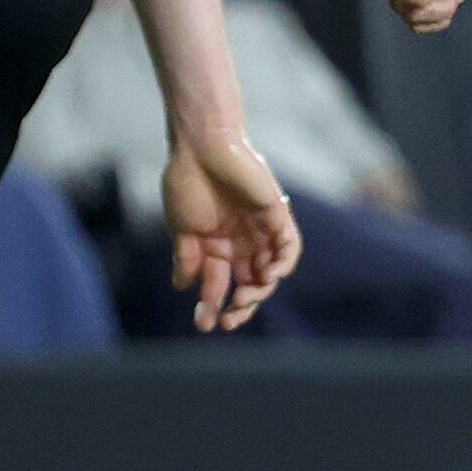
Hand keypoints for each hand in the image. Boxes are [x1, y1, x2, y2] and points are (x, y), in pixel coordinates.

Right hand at [162, 130, 300, 331]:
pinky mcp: (275, 215)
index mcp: (216, 246)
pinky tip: (271, 276)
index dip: (211, 305)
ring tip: (243, 299)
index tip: (203, 324)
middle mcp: (240, 242)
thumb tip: (183, 287)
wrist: (201, 146)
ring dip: (260, 291)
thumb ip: (187, 258)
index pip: (219, 284)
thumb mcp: (183, 228)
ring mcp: (259, 230)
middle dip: (240, 307)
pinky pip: (289, 247)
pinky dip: (284, 263)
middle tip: (228, 321)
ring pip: (269, 272)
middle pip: (249, 284)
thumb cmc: (188, 181)